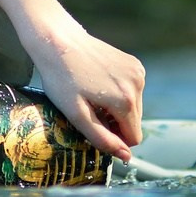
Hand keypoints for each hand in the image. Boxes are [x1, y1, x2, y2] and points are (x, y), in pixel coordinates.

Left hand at [26, 26, 146, 160]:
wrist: (57, 40)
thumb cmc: (61, 77)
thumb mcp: (77, 114)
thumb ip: (102, 138)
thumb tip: (125, 157)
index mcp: (126, 100)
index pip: (134, 138)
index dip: (114, 138)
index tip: (94, 126)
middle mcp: (138, 84)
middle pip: (135, 122)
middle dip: (115, 122)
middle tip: (90, 109)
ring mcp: (138, 71)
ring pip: (134, 107)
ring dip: (116, 108)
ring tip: (92, 94)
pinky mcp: (134, 63)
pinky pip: (132, 90)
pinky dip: (118, 92)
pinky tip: (98, 83)